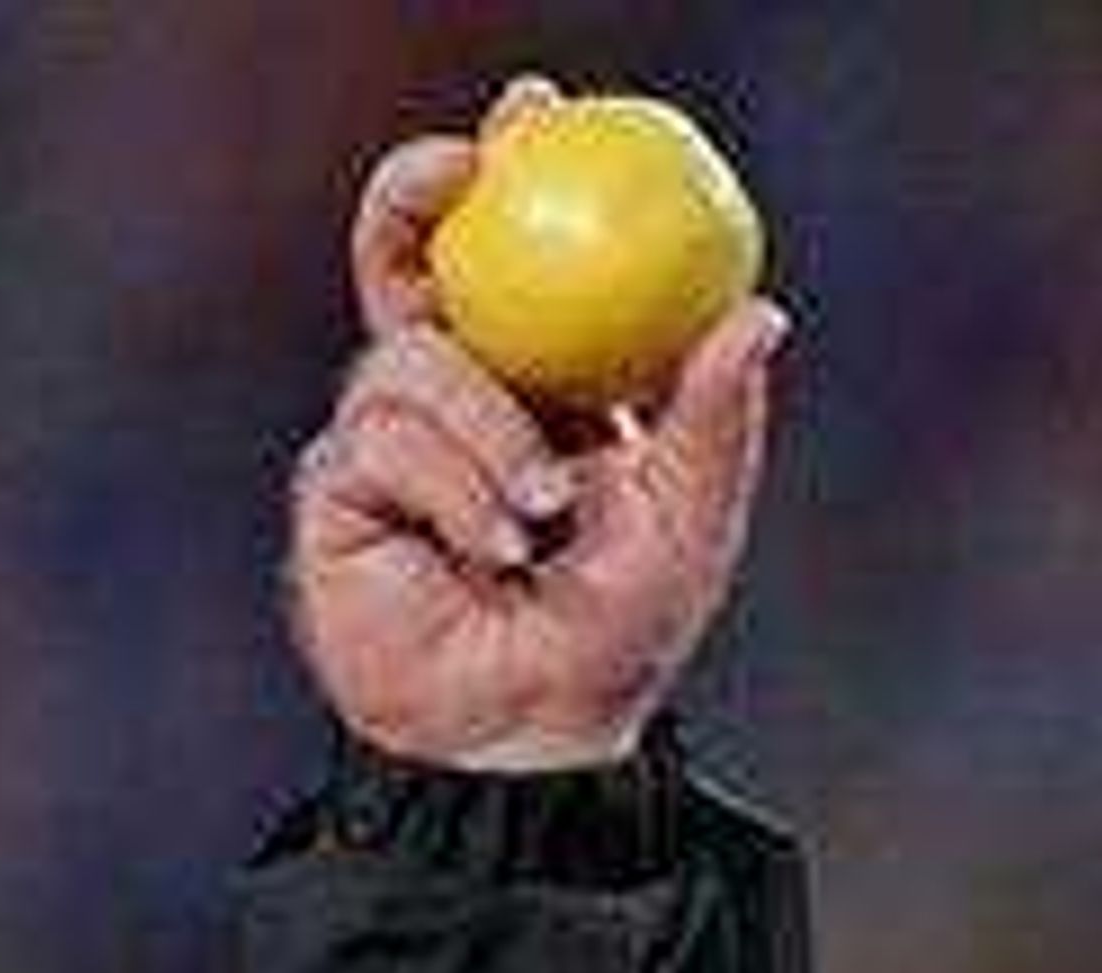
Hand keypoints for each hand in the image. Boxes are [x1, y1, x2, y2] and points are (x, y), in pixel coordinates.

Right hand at [286, 75, 791, 773]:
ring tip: (541, 518)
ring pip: (410, 359)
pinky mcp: (339, 493)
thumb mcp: (688, 518)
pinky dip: (454, 493)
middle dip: (417, 196)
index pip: (514, 260)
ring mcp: (388, 442)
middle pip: (408, 262)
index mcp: (537, 389)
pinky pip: (383, 444)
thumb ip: (712, 416)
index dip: (509, 175)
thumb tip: (762, 310)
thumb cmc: (617, 636)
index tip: (532, 108)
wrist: (535, 735)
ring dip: (487, 430)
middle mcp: (454, 400)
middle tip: (461, 167)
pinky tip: (493, 550)